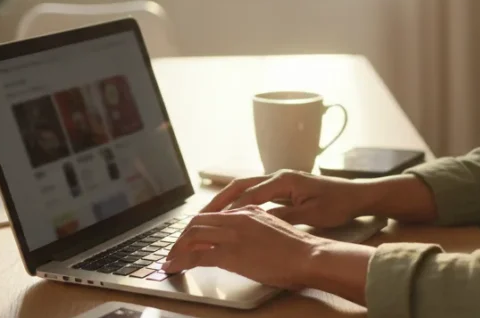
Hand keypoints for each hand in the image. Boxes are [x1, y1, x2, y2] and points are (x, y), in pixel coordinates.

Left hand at [160, 206, 319, 286]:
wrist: (310, 256)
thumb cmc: (298, 249)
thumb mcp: (274, 229)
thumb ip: (256, 228)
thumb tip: (243, 239)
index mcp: (249, 210)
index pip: (211, 214)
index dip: (194, 228)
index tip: (186, 240)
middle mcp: (238, 218)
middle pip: (197, 222)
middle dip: (180, 238)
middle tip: (173, 252)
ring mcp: (233, 235)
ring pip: (193, 236)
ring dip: (177, 249)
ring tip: (170, 262)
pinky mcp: (231, 253)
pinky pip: (198, 256)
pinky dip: (182, 261)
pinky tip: (176, 268)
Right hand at [201, 170, 368, 228]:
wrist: (356, 195)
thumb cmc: (337, 204)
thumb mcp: (311, 214)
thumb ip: (284, 216)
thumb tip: (257, 221)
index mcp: (284, 180)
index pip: (249, 194)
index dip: (228, 207)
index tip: (210, 220)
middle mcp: (279, 175)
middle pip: (241, 184)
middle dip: (219, 199)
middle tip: (199, 215)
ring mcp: (280, 180)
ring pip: (246, 186)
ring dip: (227, 198)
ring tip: (209, 214)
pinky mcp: (284, 186)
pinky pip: (256, 191)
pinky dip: (240, 200)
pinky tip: (232, 213)